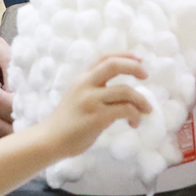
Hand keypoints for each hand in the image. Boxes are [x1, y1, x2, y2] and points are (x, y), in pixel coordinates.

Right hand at [39, 54, 153, 156]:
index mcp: (82, 79)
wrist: (49, 140)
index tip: (139, 59)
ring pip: (125, 91)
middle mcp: (86, 85)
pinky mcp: (97, 117)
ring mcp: (91, 101)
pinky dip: (136, 115)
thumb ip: (94, 90)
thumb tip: (124, 93)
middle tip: (146, 76)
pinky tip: (134, 123)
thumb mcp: (77, 97)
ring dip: (141, 100)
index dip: (124, 55)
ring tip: (146, 110)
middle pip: (114, 65)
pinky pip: (125, 110)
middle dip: (134, 67)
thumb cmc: (66, 122)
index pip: (104, 58)